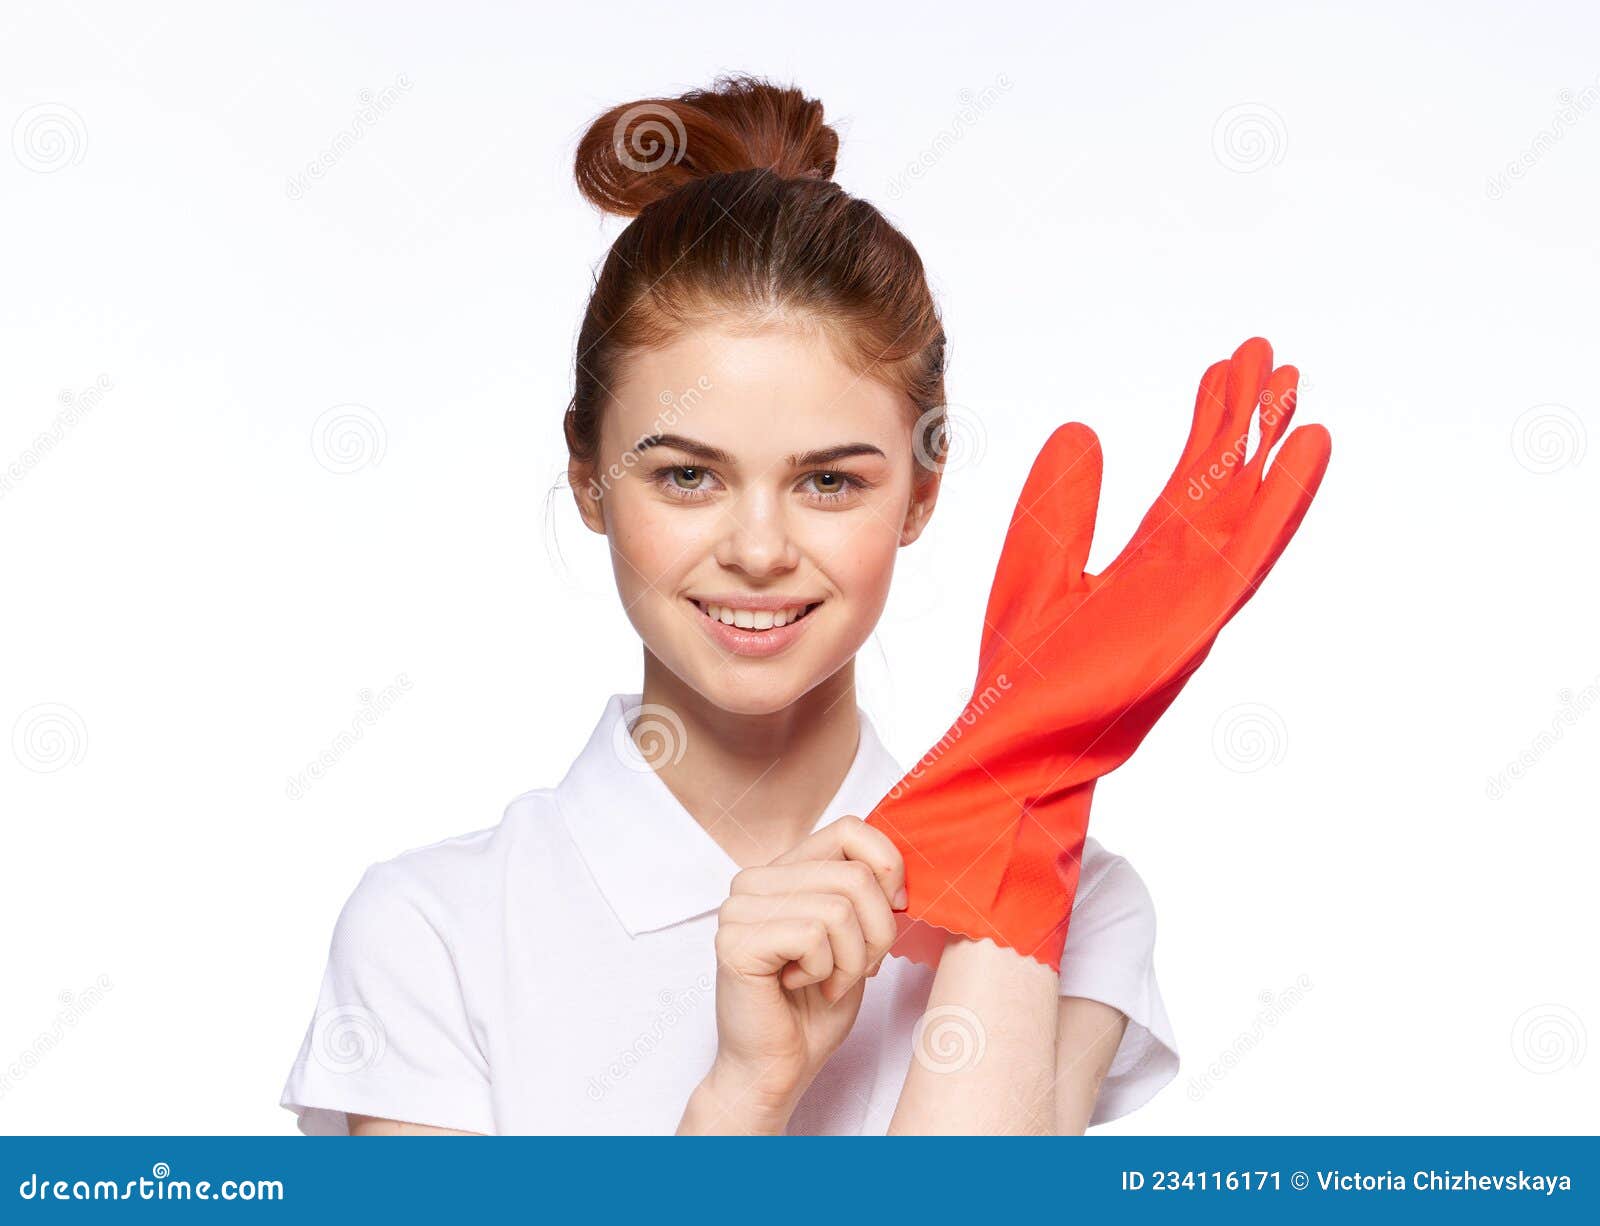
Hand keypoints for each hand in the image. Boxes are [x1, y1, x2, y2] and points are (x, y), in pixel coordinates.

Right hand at [682, 816, 904, 1133]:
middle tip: (858, 969)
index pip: (850, 829)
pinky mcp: (736, 941)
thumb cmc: (814, 1008)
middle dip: (877, 932)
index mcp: (783, 870)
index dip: (888, 869)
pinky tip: (800, 986)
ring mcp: (739, 908)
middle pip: (854, 875)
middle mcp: (754, 880)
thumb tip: (899, 872)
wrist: (776, 1069)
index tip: (893, 912)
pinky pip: (813, 935)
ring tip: (828, 982)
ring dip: (852, 959)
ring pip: (839, 908)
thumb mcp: (855, 938)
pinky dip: (825, 970)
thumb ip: (866, 894)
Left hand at [867, 336, 1331, 968]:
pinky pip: (1244, 554)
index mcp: (1147, 570)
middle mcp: (1178, 582)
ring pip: (1244, 513)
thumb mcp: (1036, 563)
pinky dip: (1279, 503)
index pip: (1189, 485)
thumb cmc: (1024, 679)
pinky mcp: (1189, 624)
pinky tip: (1304, 452)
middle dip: (1248, 425)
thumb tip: (1079, 431)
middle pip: (1225, 489)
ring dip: (1273, 454)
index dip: (1211, 428)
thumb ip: (1063, 505)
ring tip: (1298, 394)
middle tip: (1274, 360)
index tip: (1230, 370)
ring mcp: (1190, 603)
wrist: (1011, 752)